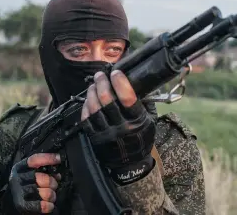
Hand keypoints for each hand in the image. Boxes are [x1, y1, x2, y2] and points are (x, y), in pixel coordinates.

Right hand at [0, 153, 60, 213]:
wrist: (9, 204)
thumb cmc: (25, 186)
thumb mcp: (30, 174)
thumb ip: (42, 170)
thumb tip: (57, 174)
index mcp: (20, 168)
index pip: (34, 160)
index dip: (48, 158)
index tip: (59, 158)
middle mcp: (17, 179)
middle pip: (42, 178)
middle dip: (52, 182)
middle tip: (54, 185)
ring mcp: (19, 192)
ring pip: (45, 192)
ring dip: (51, 195)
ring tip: (51, 196)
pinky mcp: (22, 206)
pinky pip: (41, 205)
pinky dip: (48, 205)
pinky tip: (49, 205)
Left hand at [81, 70, 155, 184]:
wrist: (130, 165)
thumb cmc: (141, 138)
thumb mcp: (149, 121)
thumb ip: (145, 103)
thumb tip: (137, 83)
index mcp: (137, 121)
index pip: (127, 97)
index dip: (120, 82)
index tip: (116, 72)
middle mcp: (121, 127)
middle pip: (107, 100)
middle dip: (102, 83)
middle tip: (100, 75)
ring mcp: (106, 133)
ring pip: (94, 107)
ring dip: (92, 92)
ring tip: (94, 84)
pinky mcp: (95, 138)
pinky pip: (86, 118)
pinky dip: (86, 106)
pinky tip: (89, 99)